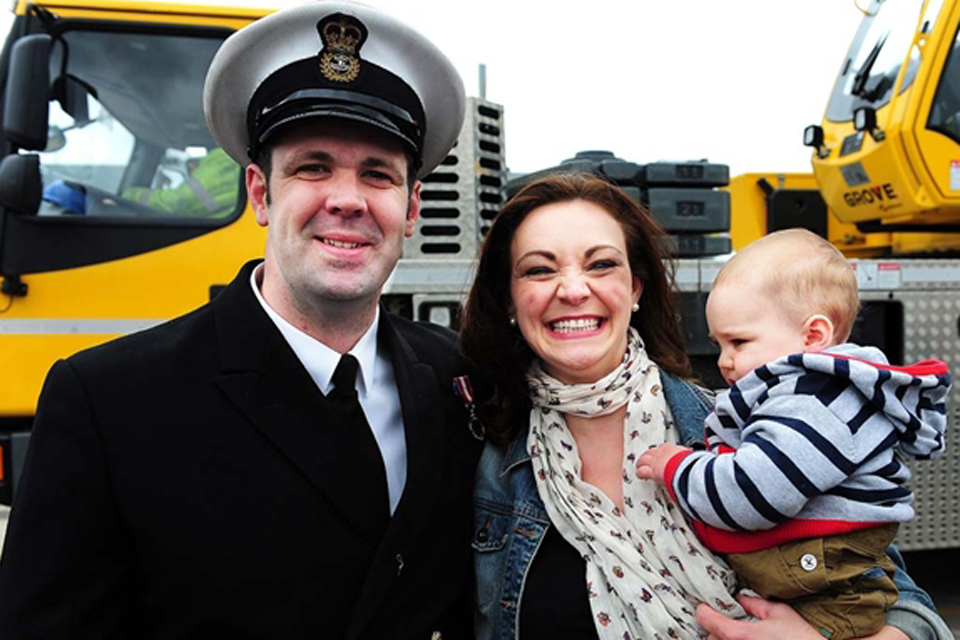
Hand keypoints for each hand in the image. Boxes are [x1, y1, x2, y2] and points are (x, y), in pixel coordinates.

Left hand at [636, 442, 687, 483]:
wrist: (684, 468)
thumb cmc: (688, 463)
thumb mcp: (688, 455)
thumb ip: (688, 454)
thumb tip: (692, 453)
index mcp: (671, 448)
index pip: (663, 447)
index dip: (661, 451)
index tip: (661, 454)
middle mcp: (661, 453)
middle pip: (651, 452)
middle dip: (649, 455)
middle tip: (648, 459)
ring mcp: (655, 462)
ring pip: (643, 459)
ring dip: (641, 463)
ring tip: (640, 465)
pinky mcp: (651, 471)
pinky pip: (641, 471)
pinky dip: (640, 473)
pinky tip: (640, 475)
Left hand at [696, 594, 909, 639]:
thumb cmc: (806, 636)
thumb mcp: (780, 612)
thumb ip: (755, 604)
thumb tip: (739, 598)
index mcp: (744, 636)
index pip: (709, 623)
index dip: (704, 612)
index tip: (704, 606)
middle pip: (711, 639)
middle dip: (714, 629)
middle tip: (722, 618)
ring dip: (723, 639)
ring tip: (733, 632)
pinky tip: (748, 638)